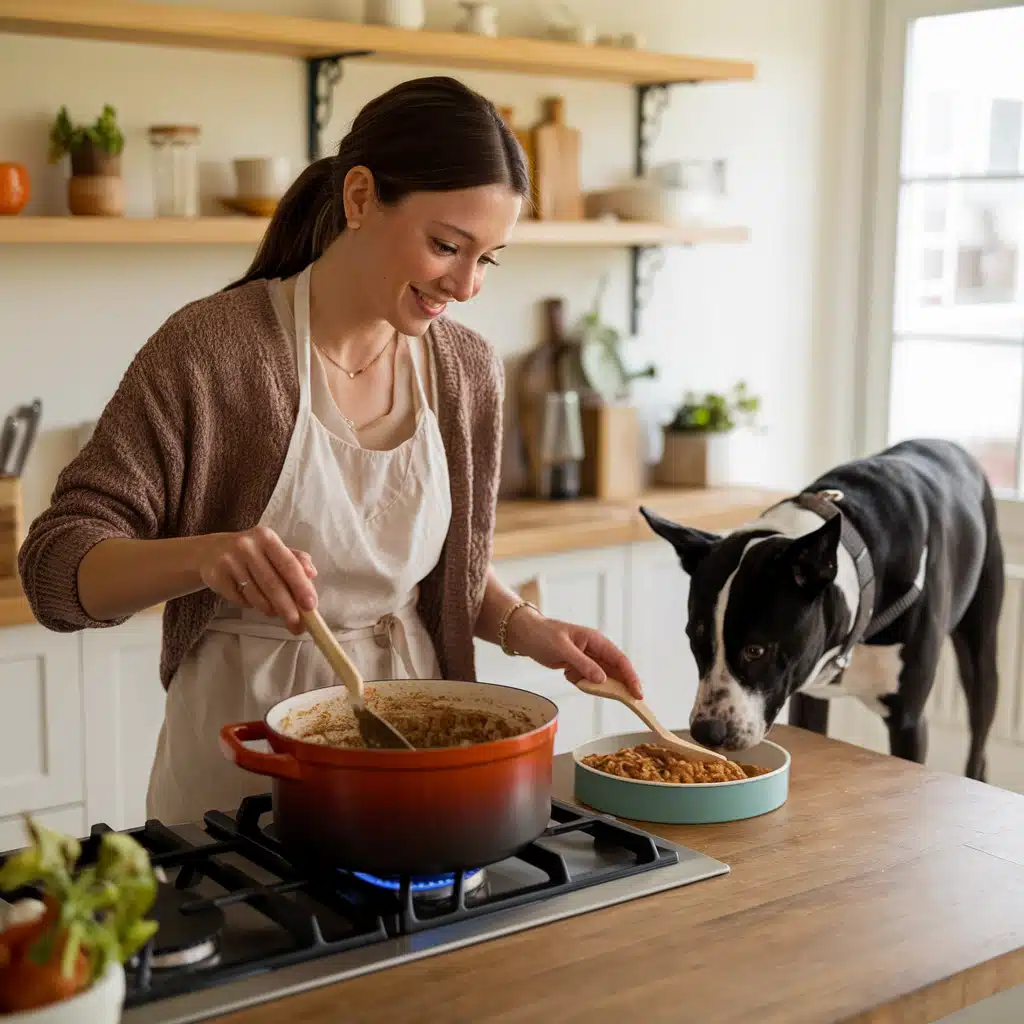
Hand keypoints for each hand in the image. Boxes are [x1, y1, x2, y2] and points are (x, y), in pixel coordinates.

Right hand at [196, 526, 317, 633]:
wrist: (209, 551)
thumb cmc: (251, 553)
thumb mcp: (272, 549)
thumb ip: (294, 559)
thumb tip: (312, 573)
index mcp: (267, 537)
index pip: (289, 564)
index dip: (301, 587)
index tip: (311, 606)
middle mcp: (247, 546)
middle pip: (273, 585)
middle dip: (288, 609)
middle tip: (298, 626)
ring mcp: (229, 561)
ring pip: (256, 596)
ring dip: (270, 609)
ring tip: (274, 611)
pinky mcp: (216, 576)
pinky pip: (240, 600)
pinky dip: (250, 605)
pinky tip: (251, 599)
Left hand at [505, 606, 642, 698]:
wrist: (526, 635)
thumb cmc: (543, 635)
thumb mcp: (562, 648)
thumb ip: (582, 663)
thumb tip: (602, 679)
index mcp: (596, 640)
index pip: (620, 660)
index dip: (631, 677)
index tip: (637, 693)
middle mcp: (595, 650)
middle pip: (616, 671)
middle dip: (621, 686)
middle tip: (629, 703)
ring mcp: (587, 659)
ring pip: (602, 677)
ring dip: (596, 685)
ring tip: (583, 682)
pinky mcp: (578, 667)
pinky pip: (587, 680)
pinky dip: (580, 682)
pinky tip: (567, 674)